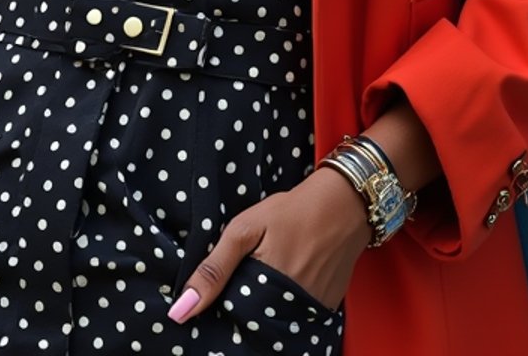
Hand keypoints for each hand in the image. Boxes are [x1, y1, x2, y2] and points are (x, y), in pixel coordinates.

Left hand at [167, 163, 370, 323]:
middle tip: (246, 278)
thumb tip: (182, 310)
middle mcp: (291, 308)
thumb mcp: (246, 228)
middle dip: (244, 308)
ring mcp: (312, 310)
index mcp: (266, 289)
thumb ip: (214, 268)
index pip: (232, 320)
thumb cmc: (291, 210)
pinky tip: (286, 281)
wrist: (345, 203)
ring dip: (266, 307)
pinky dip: (288, 304)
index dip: (222, 306)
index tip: (218, 294)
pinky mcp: (327, 308)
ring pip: (277, 322)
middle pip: (256, 324)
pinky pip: (299, 317)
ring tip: (265, 278)